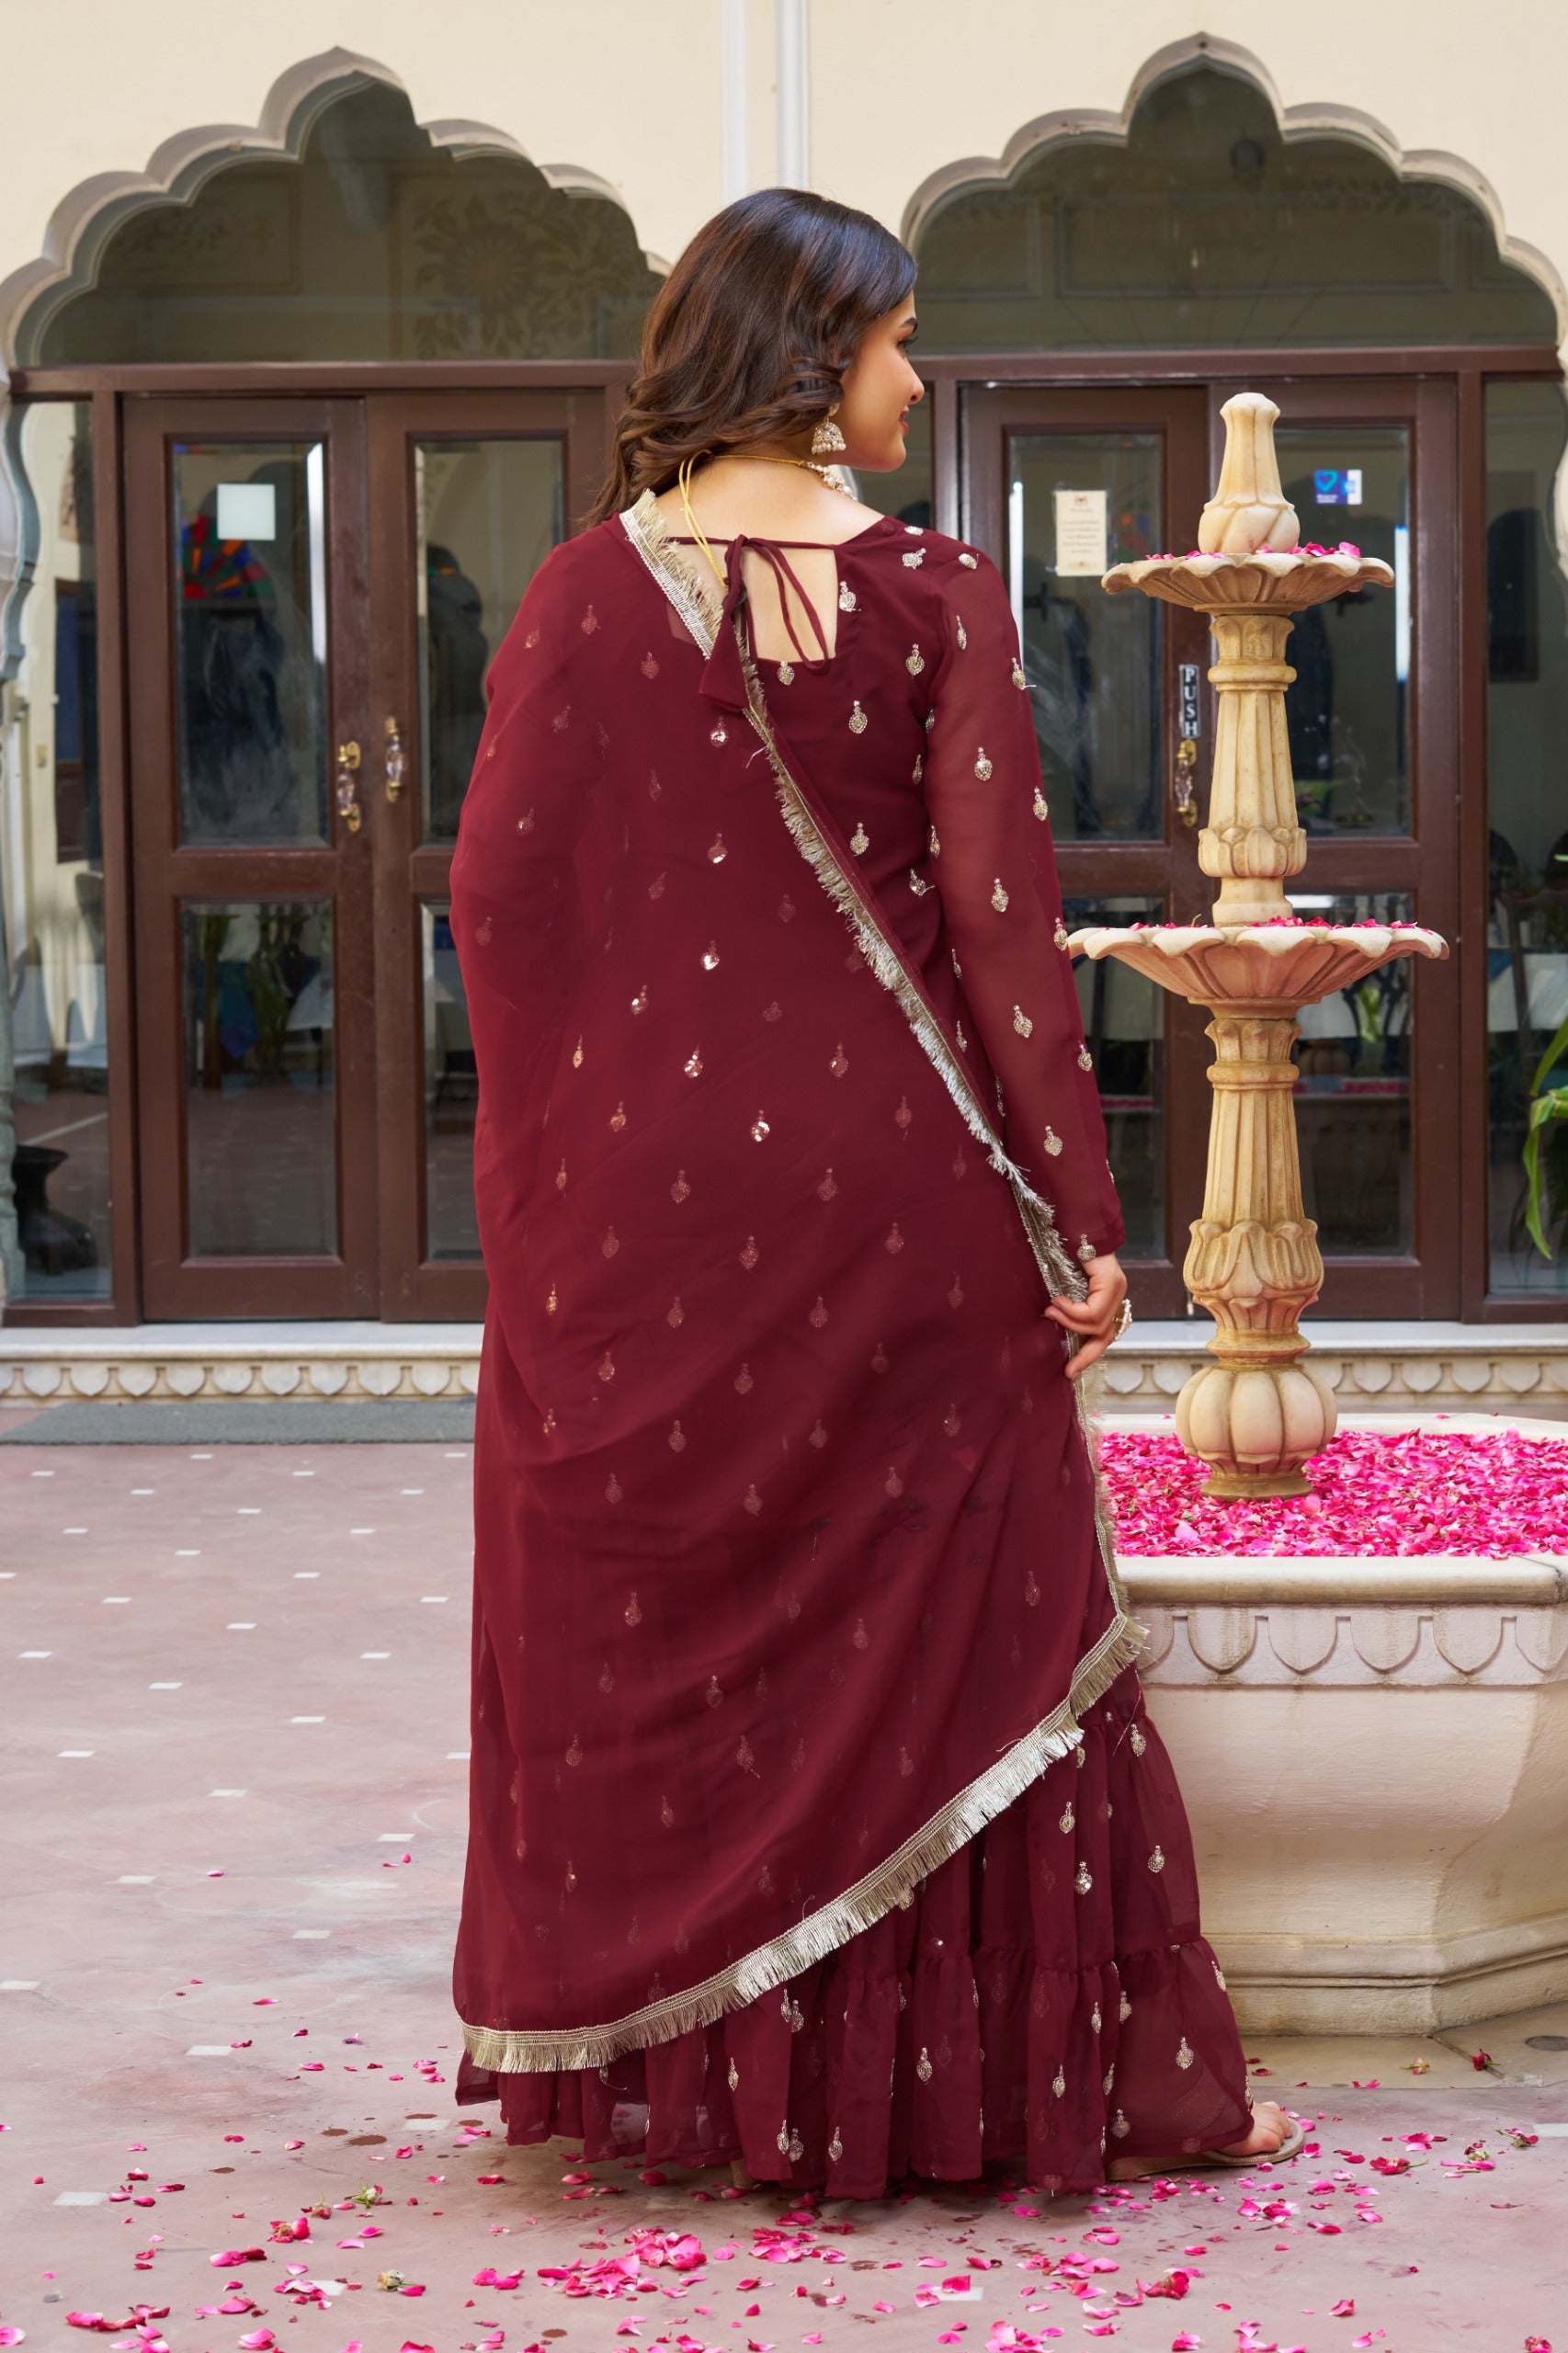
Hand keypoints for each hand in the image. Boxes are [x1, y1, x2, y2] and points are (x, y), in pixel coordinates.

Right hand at [1045, 1253, 1126, 1381]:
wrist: (1075, 1222)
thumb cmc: (1066, 1250)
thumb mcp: (1066, 1285)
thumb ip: (1068, 1305)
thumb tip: (1053, 1324)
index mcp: (1110, 1298)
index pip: (1105, 1334)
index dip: (1089, 1354)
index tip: (1070, 1367)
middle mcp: (1118, 1295)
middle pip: (1105, 1336)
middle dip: (1086, 1355)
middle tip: (1069, 1370)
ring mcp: (1117, 1288)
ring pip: (1097, 1324)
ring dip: (1070, 1321)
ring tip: (1052, 1309)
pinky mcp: (1112, 1281)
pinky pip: (1093, 1310)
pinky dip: (1072, 1310)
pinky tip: (1058, 1300)